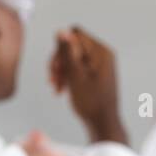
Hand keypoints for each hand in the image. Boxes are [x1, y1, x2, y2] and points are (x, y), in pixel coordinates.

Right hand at [48, 26, 126, 143]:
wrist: (102, 124)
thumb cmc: (91, 103)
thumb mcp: (75, 76)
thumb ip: (67, 52)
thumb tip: (61, 31)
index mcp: (101, 52)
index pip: (75, 34)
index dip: (61, 49)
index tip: (57, 68)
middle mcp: (102, 55)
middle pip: (72, 45)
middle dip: (59, 62)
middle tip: (52, 80)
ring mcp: (99, 64)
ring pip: (72, 58)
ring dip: (61, 71)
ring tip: (56, 88)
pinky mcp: (95, 74)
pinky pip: (77, 68)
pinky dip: (67, 77)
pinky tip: (61, 90)